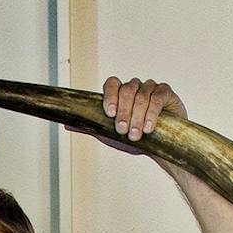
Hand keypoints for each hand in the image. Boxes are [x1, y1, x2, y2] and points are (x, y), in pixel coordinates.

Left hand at [68, 75, 182, 153]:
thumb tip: (66, 123)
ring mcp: (151, 88)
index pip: (112, 84)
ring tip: (137, 135)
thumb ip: (92, 127)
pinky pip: (158, 97)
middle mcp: (135, 87)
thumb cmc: (135, 139)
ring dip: (137, 116)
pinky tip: (149, 127)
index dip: (109, 96)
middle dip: (124, 112)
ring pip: (141, 95)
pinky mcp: (166, 93)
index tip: (109, 113)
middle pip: (127, 90)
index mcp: (121, 94)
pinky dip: (152, 113)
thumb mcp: (111, 135)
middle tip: (122, 131)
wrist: (161, 149)